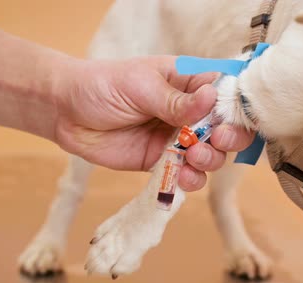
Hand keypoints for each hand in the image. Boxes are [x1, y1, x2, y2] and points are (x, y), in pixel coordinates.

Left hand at [55, 56, 254, 190]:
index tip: (231, 118)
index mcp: (187, 83)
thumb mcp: (140, 85)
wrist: (66, 113)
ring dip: (210, 160)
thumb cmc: (102, 86)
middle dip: (229, 137)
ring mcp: (176, 138)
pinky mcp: (161, 161)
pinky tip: (183, 176)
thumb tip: (210, 99)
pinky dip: (191, 179)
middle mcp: (188, 112)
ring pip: (211, 155)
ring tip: (193, 156)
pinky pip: (186, 174)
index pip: (225, 92)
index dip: (236, 106)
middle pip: (226, 128)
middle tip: (216, 139)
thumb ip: (176, 100)